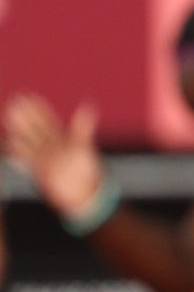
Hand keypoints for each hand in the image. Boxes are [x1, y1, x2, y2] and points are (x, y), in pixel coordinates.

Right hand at [4, 94, 103, 217]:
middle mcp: (54, 146)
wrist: (82, 195)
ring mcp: (45, 157)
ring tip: (7, 118)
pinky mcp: (39, 170)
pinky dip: (17, 150)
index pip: (48, 119)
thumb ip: (82, 128)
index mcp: (64, 139)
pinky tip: (8, 143)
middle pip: (35, 128)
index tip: (28, 96)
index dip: (38, 108)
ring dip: (18, 130)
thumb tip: (88, 106)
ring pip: (28, 140)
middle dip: (25, 116)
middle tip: (13, 102)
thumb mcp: (83, 147)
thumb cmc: (86, 170)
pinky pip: (25, 157)